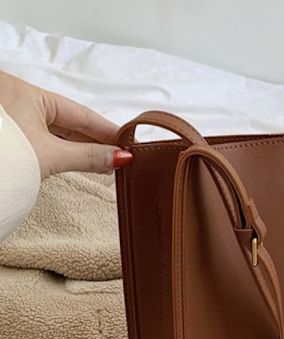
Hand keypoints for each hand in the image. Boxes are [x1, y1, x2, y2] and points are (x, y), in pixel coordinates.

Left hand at [0, 70, 131, 178]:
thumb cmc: (4, 157)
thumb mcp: (50, 156)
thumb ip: (88, 156)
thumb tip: (122, 159)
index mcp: (26, 92)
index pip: (80, 113)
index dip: (107, 129)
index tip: (131, 141)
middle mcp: (15, 98)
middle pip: (68, 122)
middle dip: (95, 139)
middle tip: (122, 155)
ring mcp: (9, 118)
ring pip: (54, 131)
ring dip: (79, 147)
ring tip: (104, 161)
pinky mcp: (6, 138)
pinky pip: (42, 140)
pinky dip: (62, 150)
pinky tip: (77, 159)